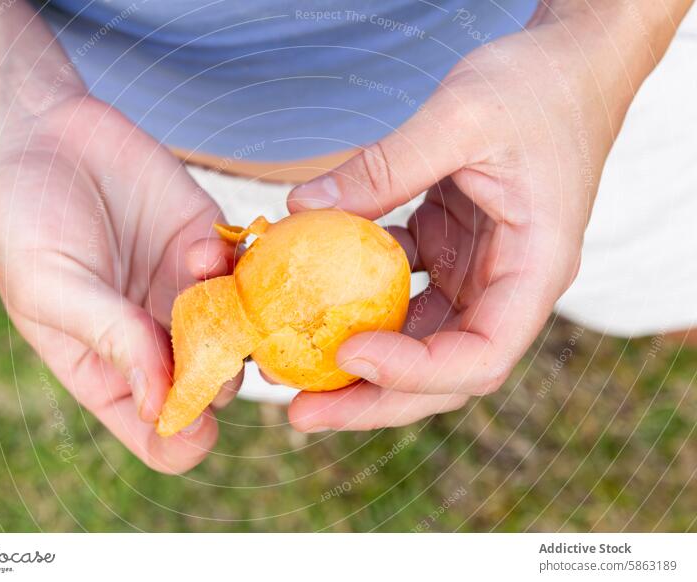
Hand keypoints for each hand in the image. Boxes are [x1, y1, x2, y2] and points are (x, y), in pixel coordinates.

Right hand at [0, 96, 237, 471]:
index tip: (188, 417)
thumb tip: (160, 406)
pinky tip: (200, 248)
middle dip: (220, 374)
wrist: (41, 134)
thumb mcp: (51, 287)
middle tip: (208, 341)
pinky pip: (247, 273)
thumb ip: (109, 339)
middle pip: (214, 387)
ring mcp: (188, 293)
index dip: (181, 439)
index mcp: (110, 370)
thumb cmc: (26, 220)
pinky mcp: (209, 244)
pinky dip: (236, 268)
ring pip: (242, 334)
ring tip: (202, 292)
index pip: (161, 435)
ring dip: (238, 323)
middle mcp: (157, 339)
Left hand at [285, 11, 639, 430]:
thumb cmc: (534, 87)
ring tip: (290, 368)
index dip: (415, 371)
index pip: (482, 353)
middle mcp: (508, 288)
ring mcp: (478, 275)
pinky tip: (308, 295)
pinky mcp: (451, 254)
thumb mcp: (461, 115)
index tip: (348, 353)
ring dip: (356, 361)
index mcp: (535, 270)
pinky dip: (355, 300)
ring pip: (417, 341)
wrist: (566, 68)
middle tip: (299, 413)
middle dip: (372, 400)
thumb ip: (384, 166)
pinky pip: (400, 293)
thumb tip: (300, 210)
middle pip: (443, 372)